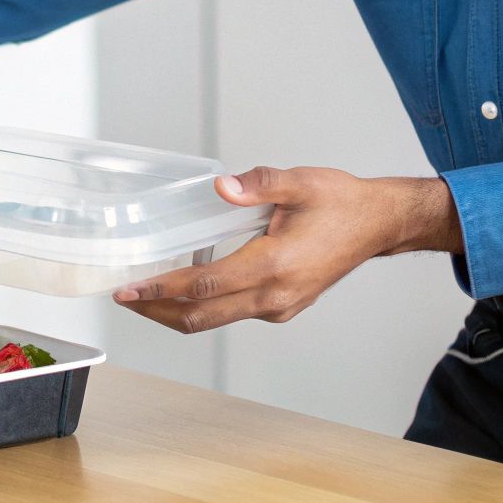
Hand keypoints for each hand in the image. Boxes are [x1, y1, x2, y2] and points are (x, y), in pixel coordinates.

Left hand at [112, 166, 461, 333]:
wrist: (379, 224)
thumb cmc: (342, 203)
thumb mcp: (300, 182)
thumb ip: (259, 184)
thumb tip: (223, 187)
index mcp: (275, 265)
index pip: (205, 285)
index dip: (162, 289)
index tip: (130, 288)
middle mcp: (275, 294)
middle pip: (201, 316)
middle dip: (156, 309)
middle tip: (124, 297)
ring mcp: (279, 305)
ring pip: (215, 320)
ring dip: (176, 312)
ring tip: (143, 297)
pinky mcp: (282, 307)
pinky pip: (231, 314)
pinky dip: (201, 308)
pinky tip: (182, 291)